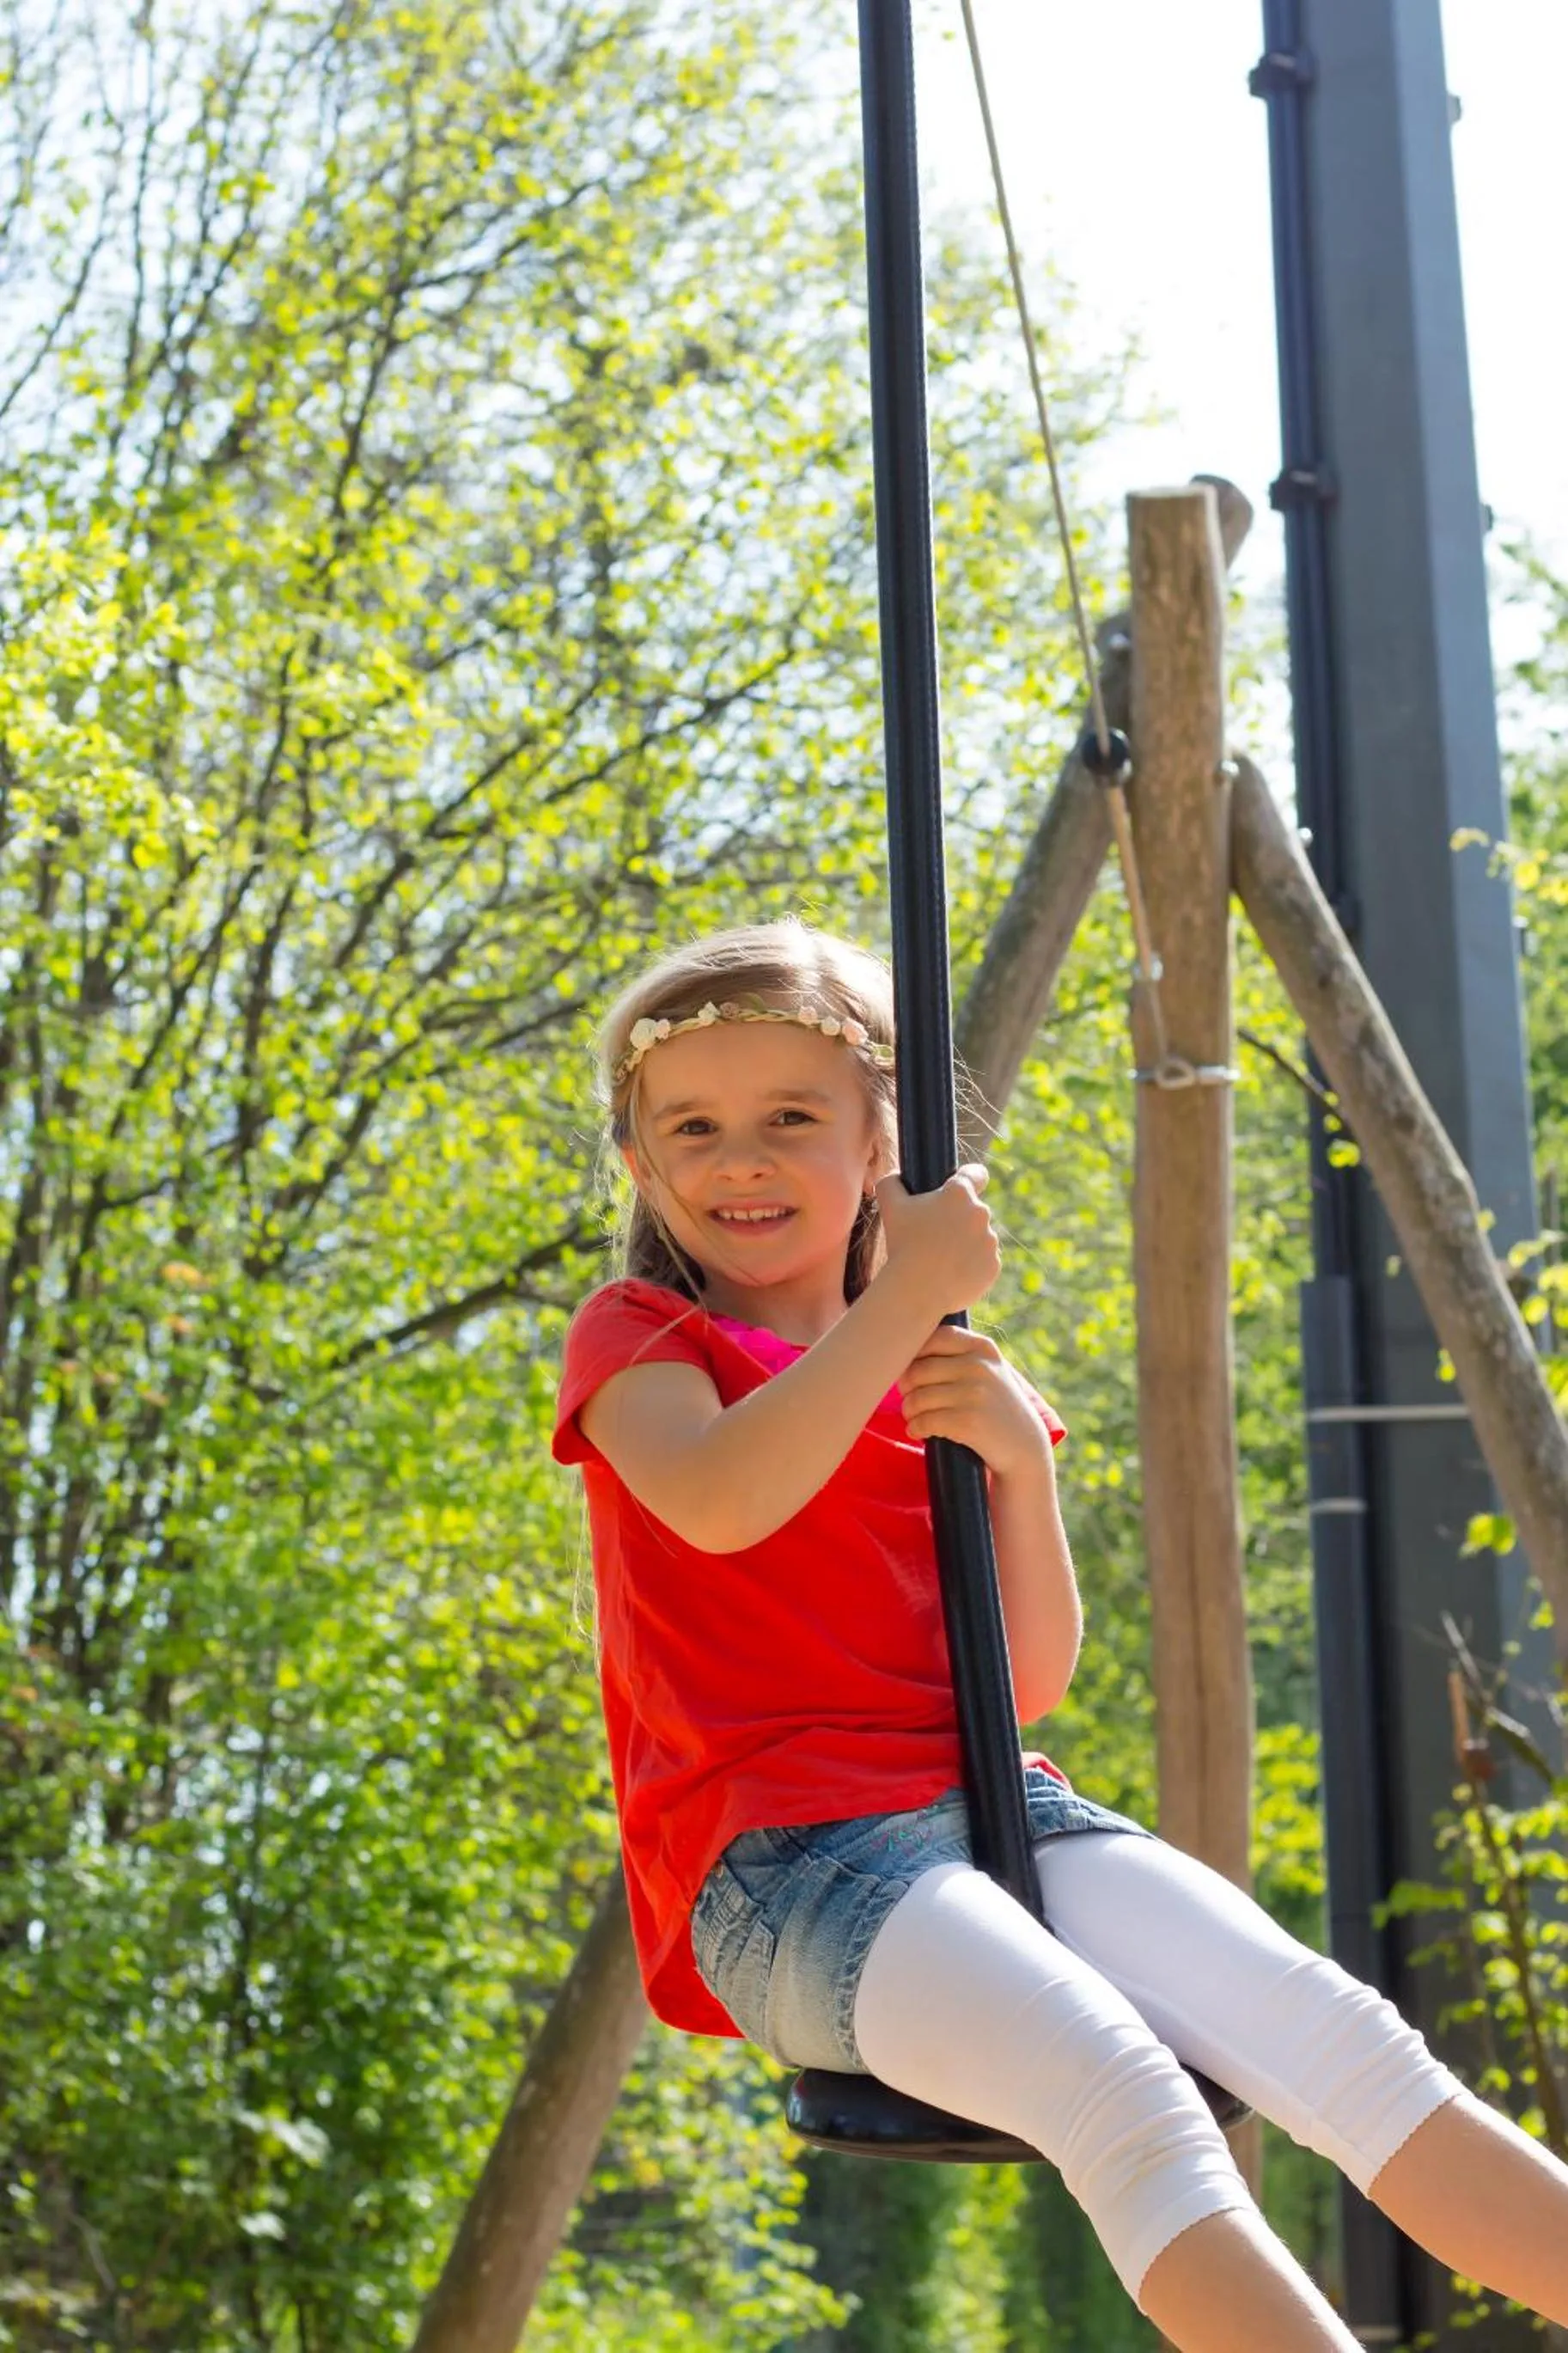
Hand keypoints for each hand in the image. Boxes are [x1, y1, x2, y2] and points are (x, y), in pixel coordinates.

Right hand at [875, 1164, 1000, 1320]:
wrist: (916, 1291)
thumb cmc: (902, 1245)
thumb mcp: (890, 1206)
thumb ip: (891, 1182)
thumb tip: (896, 1176)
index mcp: (959, 1194)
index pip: (976, 1174)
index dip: (970, 1177)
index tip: (964, 1184)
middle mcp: (981, 1213)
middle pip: (973, 1210)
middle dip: (958, 1219)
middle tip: (935, 1236)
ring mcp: (990, 1241)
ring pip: (980, 1237)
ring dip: (965, 1243)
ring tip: (940, 1259)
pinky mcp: (993, 1266)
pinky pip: (984, 1261)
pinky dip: (971, 1266)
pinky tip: (951, 1273)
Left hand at [896, 1326, 1047, 1479]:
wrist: (1024, 1447)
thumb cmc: (994, 1406)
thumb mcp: (986, 1371)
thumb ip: (955, 1355)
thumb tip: (902, 1350)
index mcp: (982, 1347)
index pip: (933, 1338)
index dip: (913, 1356)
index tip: (914, 1374)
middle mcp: (979, 1366)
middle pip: (917, 1371)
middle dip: (906, 1388)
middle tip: (911, 1400)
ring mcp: (975, 1394)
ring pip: (917, 1398)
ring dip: (909, 1411)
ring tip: (915, 1418)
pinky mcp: (968, 1422)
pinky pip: (923, 1421)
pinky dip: (915, 1428)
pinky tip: (919, 1432)